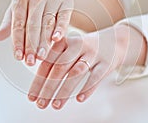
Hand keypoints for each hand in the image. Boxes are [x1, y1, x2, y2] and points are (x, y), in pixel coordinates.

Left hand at [0, 0, 73, 65]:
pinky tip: (56, 39)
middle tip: (30, 62)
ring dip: (44, 41)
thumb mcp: (17, 8)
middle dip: (31, 45)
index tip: (18, 57)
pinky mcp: (66, 2)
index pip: (18, 24)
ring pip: (47, 23)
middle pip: (32, 25)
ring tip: (41, 57)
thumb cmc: (31, 0)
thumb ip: (9, 23)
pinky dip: (60, 28)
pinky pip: (63, 17)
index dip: (18, 42)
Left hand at [28, 24, 146, 109]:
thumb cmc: (86, 48)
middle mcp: (78, 45)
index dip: (38, 80)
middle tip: (40, 104)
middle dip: (48, 88)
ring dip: (64, 90)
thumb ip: (54, 59)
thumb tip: (38, 82)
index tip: (32, 96)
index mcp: (65, 41)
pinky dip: (87, 88)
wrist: (116, 41)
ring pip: (76, 72)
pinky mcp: (107, 62)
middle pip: (60, 67)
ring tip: (55, 106)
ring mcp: (93, 53)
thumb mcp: (70, 47)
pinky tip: (79, 99)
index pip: (48, 61)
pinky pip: (96, 76)